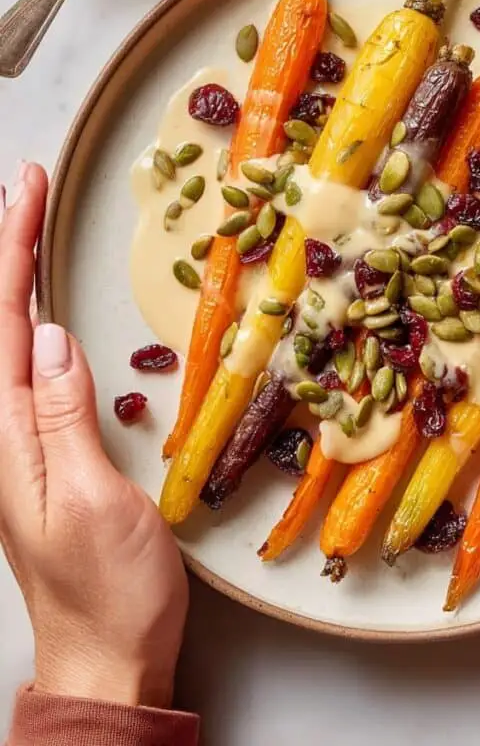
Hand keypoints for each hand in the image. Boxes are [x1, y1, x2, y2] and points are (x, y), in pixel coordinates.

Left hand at [0, 162, 188, 707]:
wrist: (106, 653)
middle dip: (6, 249)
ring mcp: (19, 443)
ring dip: (11, 276)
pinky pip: (28, 367)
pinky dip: (28, 320)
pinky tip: (36, 310)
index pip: (3, 325)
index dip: (12, 252)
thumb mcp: (89, 502)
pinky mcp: (44, 452)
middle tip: (23, 187)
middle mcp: (2, 433)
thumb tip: (51, 339)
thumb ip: (63, 419)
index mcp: (5, 438)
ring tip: (21, 226)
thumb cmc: (107, 589)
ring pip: (8, 341)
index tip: (26, 193)